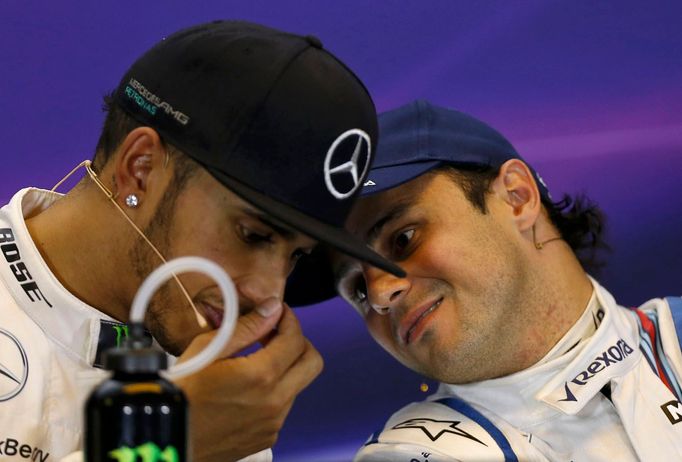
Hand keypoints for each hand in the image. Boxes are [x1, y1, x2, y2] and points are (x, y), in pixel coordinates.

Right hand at [174, 300, 322, 461]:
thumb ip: (247, 327)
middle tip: (276, 335)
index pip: (295, 339)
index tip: (277, 314)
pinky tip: (247, 387)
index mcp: (261, 376)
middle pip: (312, 363)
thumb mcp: (208, 348)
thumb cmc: (180, 391)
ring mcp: (272, 422)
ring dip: (284, 368)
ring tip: (253, 360)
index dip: (289, 320)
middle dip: (298, 342)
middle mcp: (274, 402)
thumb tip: (272, 309)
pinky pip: (282, 407)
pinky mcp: (266, 437)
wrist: (165, 435)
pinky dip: (273, 391)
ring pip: (297, 385)